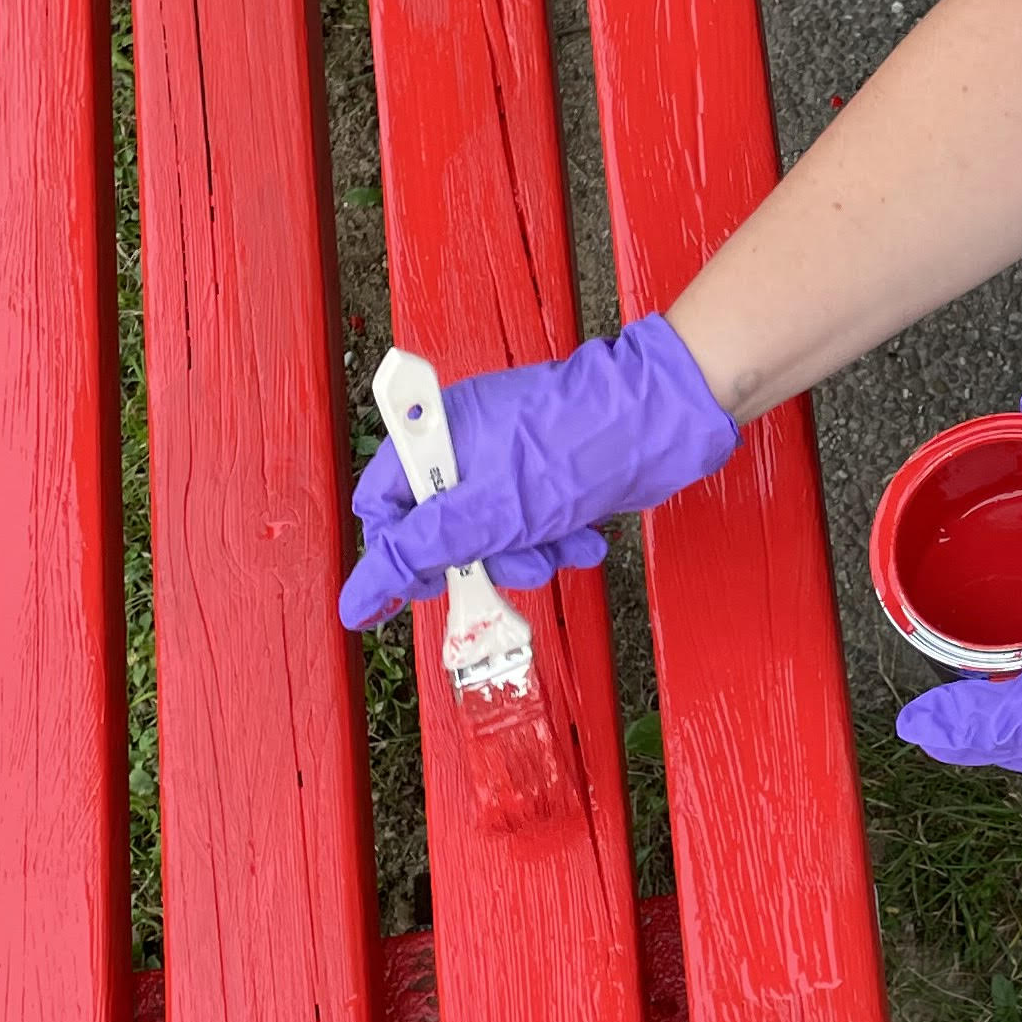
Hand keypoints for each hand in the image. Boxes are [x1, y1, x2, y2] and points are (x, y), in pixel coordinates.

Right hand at [339, 314, 737, 626]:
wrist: (664, 421)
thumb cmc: (576, 448)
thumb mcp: (486, 513)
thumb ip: (417, 555)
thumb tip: (357, 600)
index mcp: (435, 434)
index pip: (383, 505)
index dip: (400, 551)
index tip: (434, 578)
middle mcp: (466, 443)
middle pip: (439, 529)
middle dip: (479, 558)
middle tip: (508, 558)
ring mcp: (510, 459)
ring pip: (491, 536)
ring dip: (526, 554)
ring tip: (559, 542)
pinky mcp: (549, 477)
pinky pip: (532, 527)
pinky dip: (557, 539)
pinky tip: (585, 534)